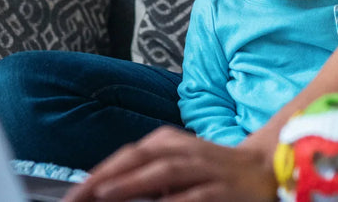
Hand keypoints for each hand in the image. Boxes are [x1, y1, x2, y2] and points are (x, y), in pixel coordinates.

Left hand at [62, 126, 275, 201]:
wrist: (262, 169)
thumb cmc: (210, 168)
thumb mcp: (176, 161)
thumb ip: (145, 171)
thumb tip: (103, 190)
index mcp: (168, 141)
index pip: (127, 155)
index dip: (98, 172)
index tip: (74, 194)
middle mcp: (183, 150)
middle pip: (138, 158)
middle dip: (104, 177)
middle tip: (77, 197)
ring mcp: (202, 169)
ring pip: (162, 172)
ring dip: (130, 183)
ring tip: (102, 194)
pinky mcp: (219, 190)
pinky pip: (192, 197)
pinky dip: (171, 201)